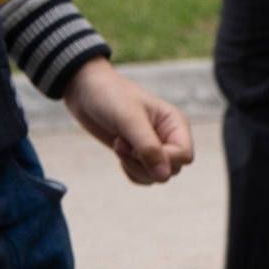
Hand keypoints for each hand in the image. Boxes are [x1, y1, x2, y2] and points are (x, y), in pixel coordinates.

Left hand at [63, 59, 192, 184]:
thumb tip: (164, 175)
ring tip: (118, 145)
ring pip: (158, 176)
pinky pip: (145, 178)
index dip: (163, 158)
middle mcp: (169, 138)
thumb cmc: (109, 95)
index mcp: (175, 124)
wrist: (85, 90)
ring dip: (135, 168)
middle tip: (121, 144)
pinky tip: (119, 152)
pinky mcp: (140, 155)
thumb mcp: (129, 119)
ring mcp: (155, 148)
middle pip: (172, 169)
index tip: (135, 147)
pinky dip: (131, 171)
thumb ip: (148, 147)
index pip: (184, 156)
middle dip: (144, 164)